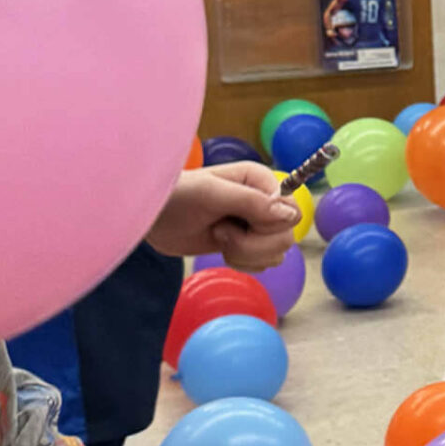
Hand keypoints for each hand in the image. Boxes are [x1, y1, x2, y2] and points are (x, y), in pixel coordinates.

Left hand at [146, 163, 297, 268]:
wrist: (152, 217)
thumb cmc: (176, 196)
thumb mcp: (212, 194)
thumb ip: (252, 203)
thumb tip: (291, 216)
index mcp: (262, 181)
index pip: (292, 212)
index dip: (268, 225)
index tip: (237, 220)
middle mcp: (264, 201)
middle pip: (286, 237)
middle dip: (251, 243)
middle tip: (221, 231)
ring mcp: (256, 224)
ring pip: (276, 254)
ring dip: (245, 254)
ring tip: (219, 237)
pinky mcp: (246, 244)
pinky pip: (262, 264)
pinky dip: (241, 262)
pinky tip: (221, 248)